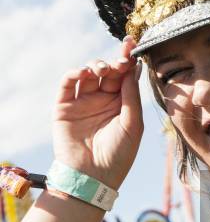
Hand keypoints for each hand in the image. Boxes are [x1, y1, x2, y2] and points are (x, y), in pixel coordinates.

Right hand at [51, 36, 143, 189]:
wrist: (92, 178)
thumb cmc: (118, 155)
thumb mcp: (133, 124)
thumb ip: (131, 95)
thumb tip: (133, 68)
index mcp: (122, 103)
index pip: (125, 76)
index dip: (127, 59)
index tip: (131, 44)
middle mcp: (103, 100)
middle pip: (108, 71)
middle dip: (113, 62)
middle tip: (118, 63)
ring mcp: (83, 102)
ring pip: (88, 73)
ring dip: (94, 65)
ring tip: (101, 70)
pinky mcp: (64, 107)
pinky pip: (67, 84)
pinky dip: (73, 73)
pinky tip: (82, 73)